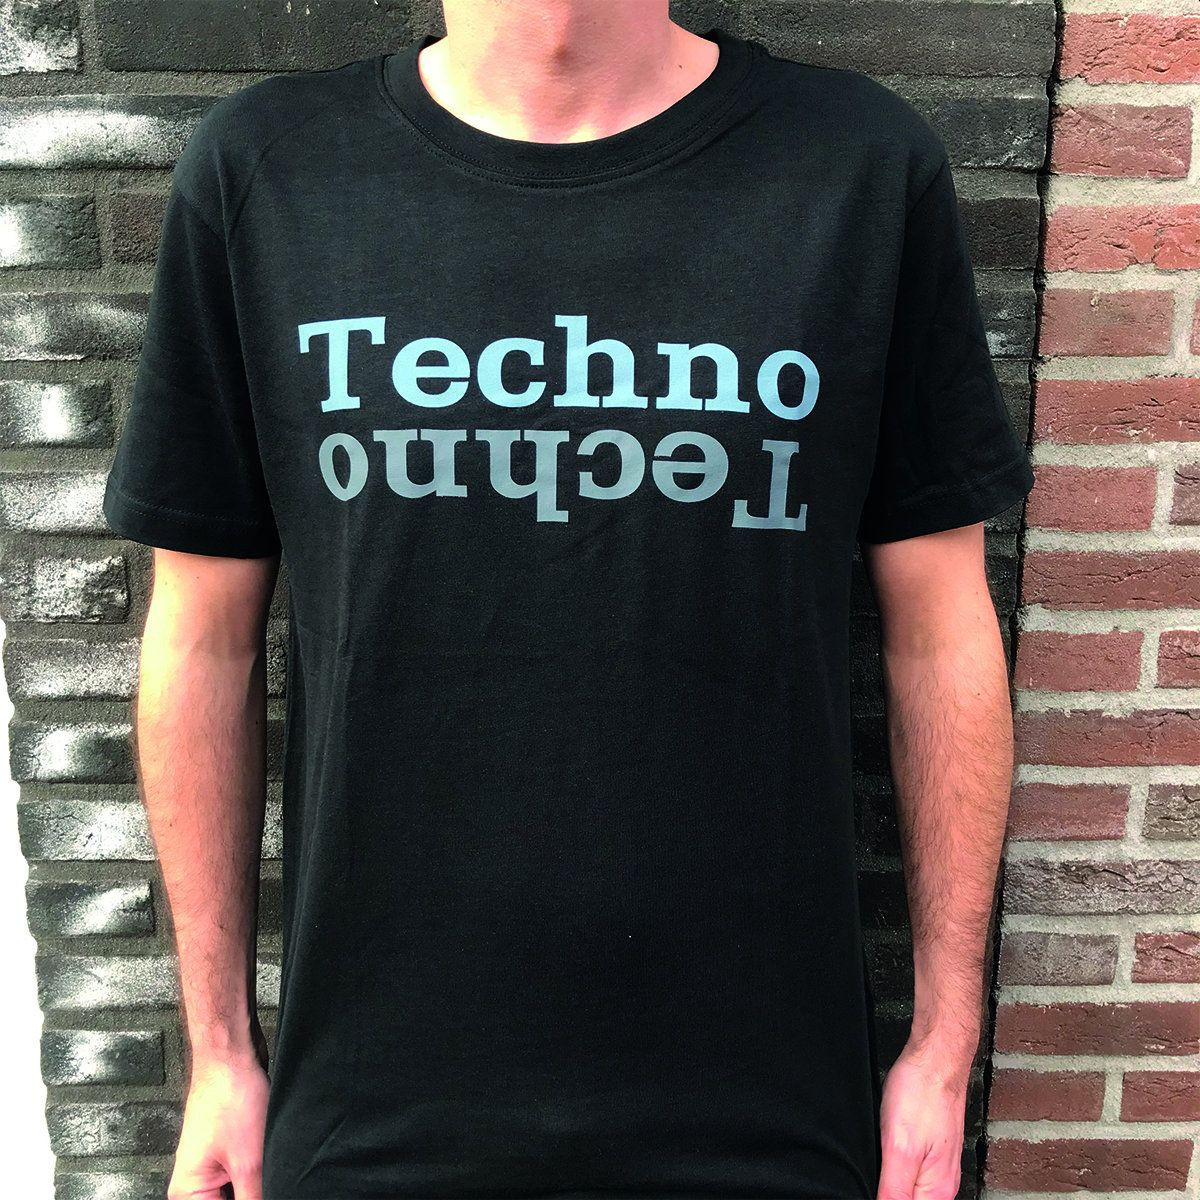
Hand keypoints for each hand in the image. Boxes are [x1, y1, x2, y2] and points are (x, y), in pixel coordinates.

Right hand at [168, 1057, 269, 1199]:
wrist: (232, 1055)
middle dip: (253, 1193)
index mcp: (188, 1195)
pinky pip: (243, 1177)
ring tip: (263, 1162)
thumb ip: (254, 1198)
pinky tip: (269, 1161)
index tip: (261, 1190)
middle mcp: (194, 1186)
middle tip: (264, 1175)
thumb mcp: (248, 1162)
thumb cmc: (230, 1098)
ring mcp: (212, 1167)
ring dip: (257, 1185)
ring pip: (237, 1192)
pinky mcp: (228, 1152)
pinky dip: (259, 1173)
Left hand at [876, 1037, 970, 1199]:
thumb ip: (893, 1191)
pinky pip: (911, 1171)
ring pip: (909, 1190)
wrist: (935, 1058)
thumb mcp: (899, 1148)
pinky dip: (895, 1167)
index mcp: (936, 1192)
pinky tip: (886, 1154)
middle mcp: (940, 1183)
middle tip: (878, 1163)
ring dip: (890, 1182)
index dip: (884, 1199)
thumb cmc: (921, 1093)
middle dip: (887, 1191)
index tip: (878, 1180)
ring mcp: (936, 1165)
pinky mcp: (929, 1148)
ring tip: (880, 1157)